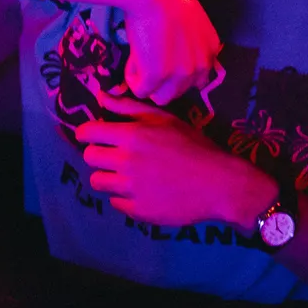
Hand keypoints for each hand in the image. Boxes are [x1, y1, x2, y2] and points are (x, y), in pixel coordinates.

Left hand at [74, 85, 269, 228]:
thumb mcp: (164, 119)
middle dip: (99, 155)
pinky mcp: (138, 211)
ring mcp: (131, 189)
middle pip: (90, 158)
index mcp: (131, 136)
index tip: (95, 136)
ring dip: (108, 177)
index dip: (88, 134)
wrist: (219, 184)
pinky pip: (116, 203)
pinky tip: (142, 191)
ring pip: (98, 182)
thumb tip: (101, 96)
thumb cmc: (194, 146)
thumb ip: (129, 107)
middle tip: (116, 156)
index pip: (87, 133)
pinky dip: (124, 197)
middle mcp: (126, 162)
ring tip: (127, 175)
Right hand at [122, 0, 223, 104]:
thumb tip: (170, 50)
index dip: (175, 70)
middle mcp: (201, 66)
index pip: (196, 78)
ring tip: (138, 58)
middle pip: (179, 90)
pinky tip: (131, 57)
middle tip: (147, 57)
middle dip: (161, 80)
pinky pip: (140, 90)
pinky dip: (132, 77)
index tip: (162, 56)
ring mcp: (180, 74)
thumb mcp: (189, 19)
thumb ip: (188, 41)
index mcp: (210, 50)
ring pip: (160, 96)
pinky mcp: (157, 76)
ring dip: (147, 82)